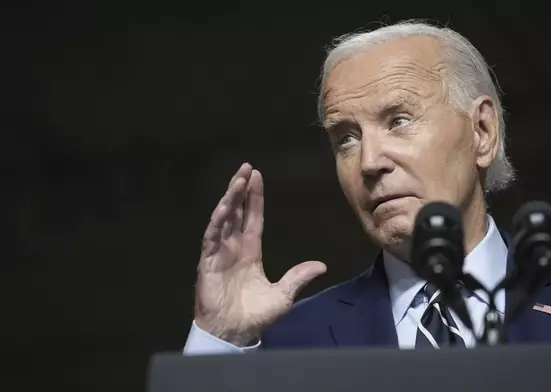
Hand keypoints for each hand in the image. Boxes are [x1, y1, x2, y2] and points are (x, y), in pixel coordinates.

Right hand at [194, 163, 326, 345]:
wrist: (235, 333)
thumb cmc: (255, 315)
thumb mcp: (284, 295)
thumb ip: (299, 277)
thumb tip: (322, 265)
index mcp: (251, 251)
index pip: (253, 217)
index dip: (254, 197)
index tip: (257, 176)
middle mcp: (234, 246)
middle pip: (237, 211)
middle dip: (241, 189)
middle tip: (246, 168)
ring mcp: (220, 252)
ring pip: (224, 218)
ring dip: (230, 198)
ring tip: (238, 179)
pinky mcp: (208, 261)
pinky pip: (212, 236)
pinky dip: (217, 220)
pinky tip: (225, 206)